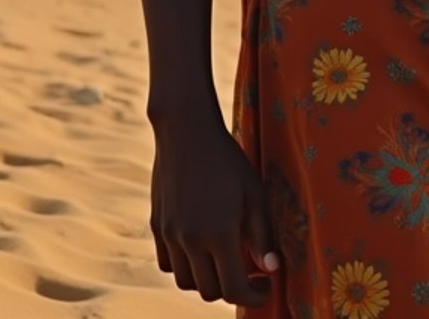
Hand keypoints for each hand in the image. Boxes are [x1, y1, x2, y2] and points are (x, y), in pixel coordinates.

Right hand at [150, 115, 279, 305]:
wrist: (187, 131)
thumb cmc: (228, 160)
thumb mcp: (254, 193)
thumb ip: (262, 235)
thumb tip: (272, 269)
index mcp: (219, 234)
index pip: (235, 289)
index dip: (253, 296)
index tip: (266, 288)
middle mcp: (191, 240)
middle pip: (209, 292)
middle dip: (232, 289)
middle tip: (249, 273)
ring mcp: (170, 235)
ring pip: (187, 282)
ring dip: (207, 280)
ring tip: (224, 260)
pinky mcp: (156, 226)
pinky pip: (168, 264)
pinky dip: (184, 266)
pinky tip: (200, 247)